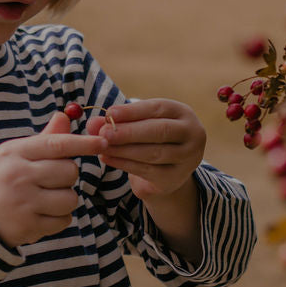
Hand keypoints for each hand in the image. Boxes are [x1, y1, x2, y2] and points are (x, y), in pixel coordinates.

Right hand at [0, 111, 106, 246]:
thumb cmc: (0, 180)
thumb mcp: (14, 155)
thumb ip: (43, 139)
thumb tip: (64, 117)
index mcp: (14, 152)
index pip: (56, 144)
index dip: (83, 143)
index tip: (102, 142)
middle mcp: (18, 176)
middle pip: (69, 171)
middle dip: (67, 176)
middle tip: (50, 180)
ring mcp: (24, 203)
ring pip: (71, 198)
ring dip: (65, 199)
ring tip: (46, 199)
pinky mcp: (29, 226)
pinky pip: (64, 220)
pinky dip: (59, 218)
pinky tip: (42, 214)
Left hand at [88, 99, 206, 199]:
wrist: (168, 170)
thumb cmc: (151, 138)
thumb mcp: (138, 124)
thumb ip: (117, 121)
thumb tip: (92, 123)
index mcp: (183, 113)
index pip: (158, 108)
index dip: (133, 111)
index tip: (110, 113)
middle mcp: (193, 133)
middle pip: (160, 131)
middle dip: (129, 132)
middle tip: (104, 133)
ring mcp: (187, 158)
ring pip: (153, 153)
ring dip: (124, 149)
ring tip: (101, 146)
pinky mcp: (175, 177)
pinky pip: (147, 170)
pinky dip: (124, 164)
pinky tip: (107, 158)